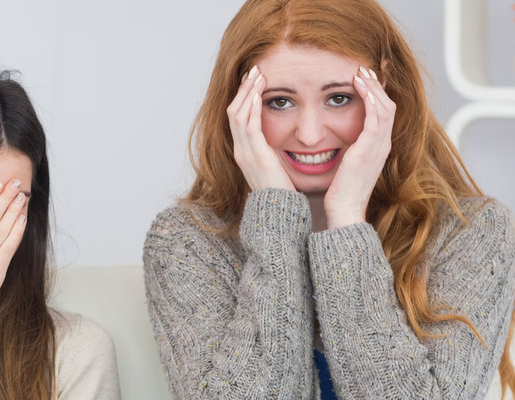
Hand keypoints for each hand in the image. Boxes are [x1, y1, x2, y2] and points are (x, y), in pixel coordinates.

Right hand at [227, 66, 294, 192]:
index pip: (237, 118)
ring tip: (258, 74)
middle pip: (233, 112)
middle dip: (244, 89)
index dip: (244, 97)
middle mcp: (240, 151)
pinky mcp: (255, 155)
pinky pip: (248, 125)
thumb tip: (281, 141)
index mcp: (244, 153)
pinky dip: (251, 107)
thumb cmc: (281, 193)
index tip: (254, 81)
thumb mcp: (275, 168)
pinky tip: (258, 93)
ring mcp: (245, 153)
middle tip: (255, 69)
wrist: (278, 213)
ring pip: (238, 114)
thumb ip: (273, 152)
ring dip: (247, 92)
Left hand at [323, 67, 393, 228]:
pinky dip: (370, 98)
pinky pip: (375, 117)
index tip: (363, 80)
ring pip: (385, 107)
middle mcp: (382, 145)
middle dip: (377, 85)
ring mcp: (379, 146)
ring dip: (373, 87)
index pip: (383, 114)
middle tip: (363, 69)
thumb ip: (349, 150)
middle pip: (388, 105)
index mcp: (377, 148)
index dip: (376, 95)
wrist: (344, 211)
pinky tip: (360, 86)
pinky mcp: (369, 149)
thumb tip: (340, 142)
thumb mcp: (347, 166)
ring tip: (361, 72)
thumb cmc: (341, 192)